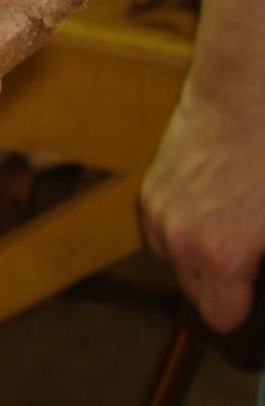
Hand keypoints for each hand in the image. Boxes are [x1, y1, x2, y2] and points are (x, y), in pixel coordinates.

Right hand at [141, 83, 264, 331]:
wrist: (250, 86)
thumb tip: (263, 276)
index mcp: (222, 255)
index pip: (223, 319)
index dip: (248, 309)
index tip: (260, 294)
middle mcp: (180, 240)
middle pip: (200, 295)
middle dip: (230, 285)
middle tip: (257, 257)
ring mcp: (160, 213)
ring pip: (180, 264)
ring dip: (206, 259)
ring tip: (243, 227)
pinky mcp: (151, 190)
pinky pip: (166, 233)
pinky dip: (189, 230)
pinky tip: (221, 205)